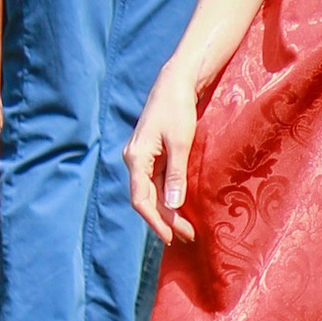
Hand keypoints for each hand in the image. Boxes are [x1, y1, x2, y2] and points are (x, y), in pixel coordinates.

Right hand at [128, 49, 204, 246]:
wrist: (175, 84)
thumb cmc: (177, 109)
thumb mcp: (180, 143)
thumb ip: (176, 175)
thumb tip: (173, 206)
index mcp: (136, 159)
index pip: (141, 199)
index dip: (155, 220)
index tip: (170, 236)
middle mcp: (135, 161)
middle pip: (147, 199)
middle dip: (165, 220)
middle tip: (187, 236)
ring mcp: (143, 158)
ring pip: (152, 192)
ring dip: (168, 211)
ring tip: (186, 229)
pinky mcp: (153, 155)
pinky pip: (158, 182)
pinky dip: (169, 196)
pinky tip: (181, 208)